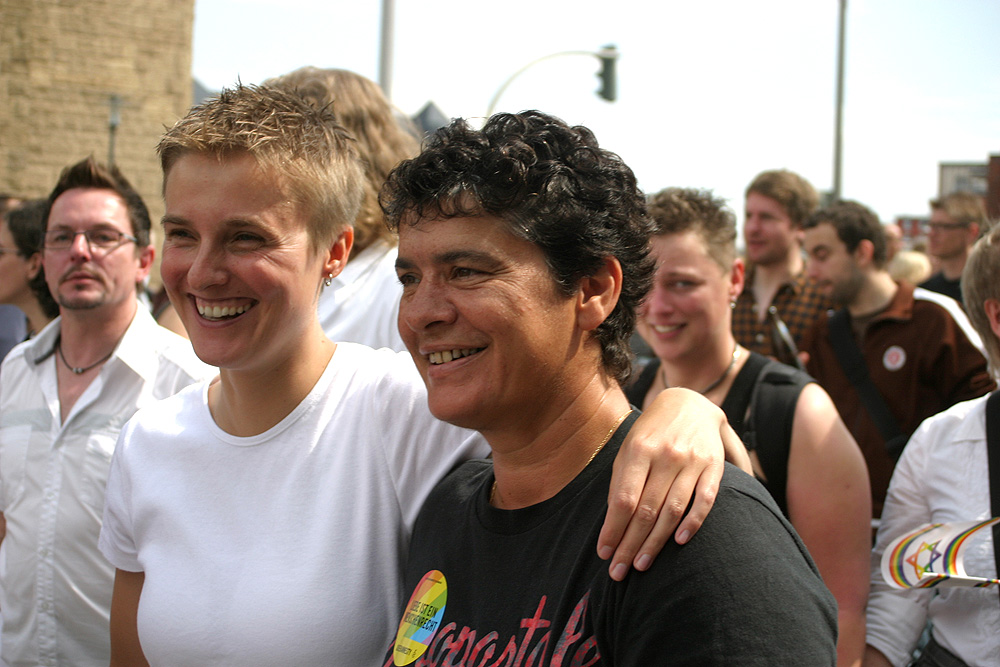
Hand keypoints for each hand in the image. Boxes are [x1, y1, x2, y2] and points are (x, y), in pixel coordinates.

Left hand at [598, 388, 742, 580]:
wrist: (690, 403)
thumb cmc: (651, 434)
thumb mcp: (629, 449)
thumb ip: (621, 482)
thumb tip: (612, 524)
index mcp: (639, 449)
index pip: (623, 499)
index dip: (613, 529)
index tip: (604, 553)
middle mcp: (666, 455)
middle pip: (646, 510)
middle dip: (630, 544)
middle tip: (619, 571)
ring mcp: (692, 461)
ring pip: (673, 510)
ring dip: (656, 542)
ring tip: (642, 565)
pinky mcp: (713, 467)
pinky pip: (705, 500)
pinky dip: (693, 523)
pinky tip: (679, 542)